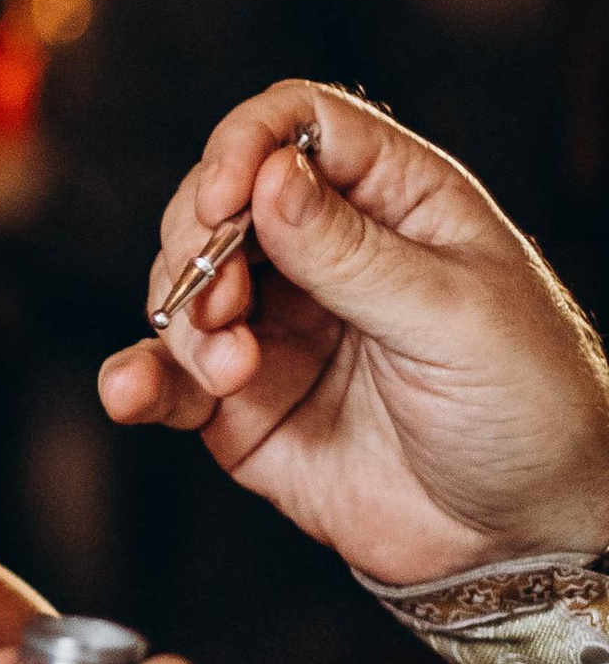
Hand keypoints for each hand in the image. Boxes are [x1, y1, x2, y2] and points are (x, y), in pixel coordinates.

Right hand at [101, 80, 608, 585]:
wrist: (526, 537)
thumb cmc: (530, 408)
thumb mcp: (455, 319)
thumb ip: (354, 254)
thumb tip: (271, 177)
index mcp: (395, 202)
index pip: (299, 126)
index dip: (248, 144)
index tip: (225, 199)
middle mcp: (326, 255)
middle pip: (220, 200)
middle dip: (199, 242)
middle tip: (220, 297)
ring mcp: (279, 328)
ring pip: (184, 286)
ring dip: (185, 320)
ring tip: (231, 371)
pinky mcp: (244, 406)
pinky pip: (171, 379)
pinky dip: (139, 380)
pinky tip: (132, 393)